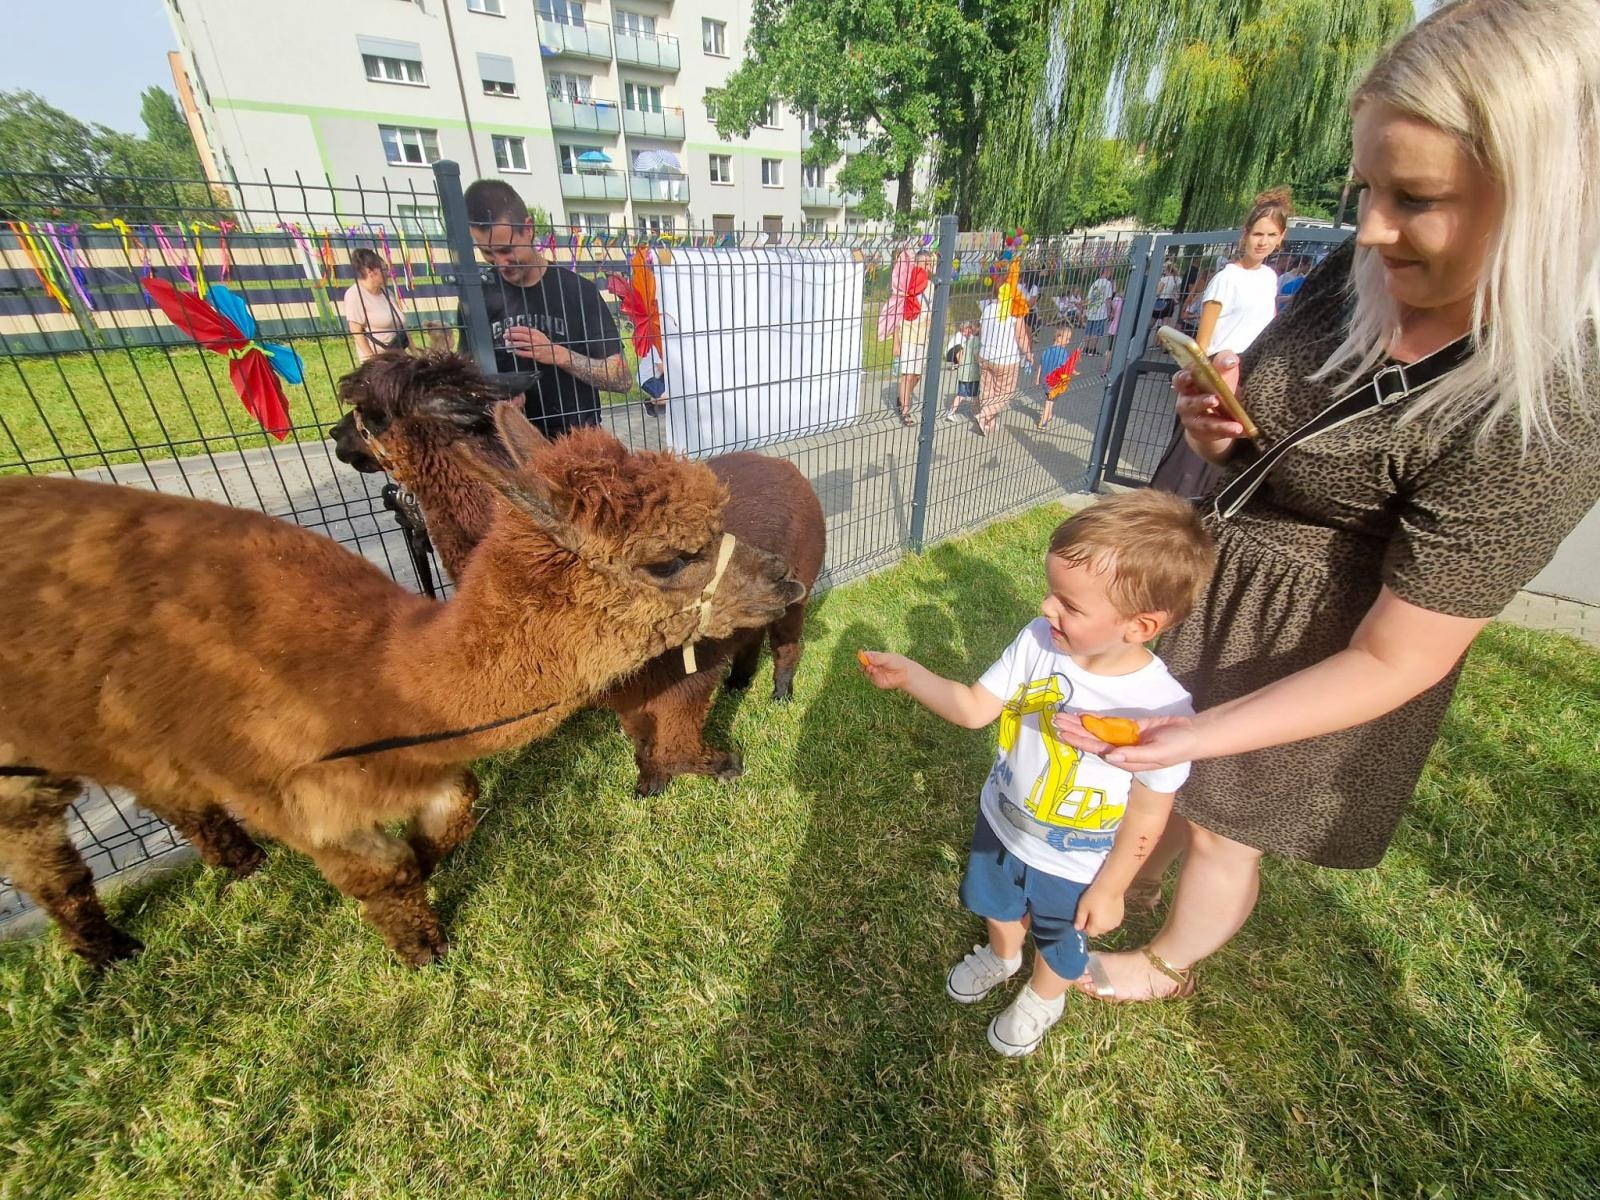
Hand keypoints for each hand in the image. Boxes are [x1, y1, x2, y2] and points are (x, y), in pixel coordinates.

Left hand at [503, 325, 560, 364]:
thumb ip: (531, 333)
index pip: (523, 329)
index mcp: (536, 333)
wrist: (556, 353)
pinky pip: (525, 353)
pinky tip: (514, 351)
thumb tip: (519, 331)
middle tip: (505, 335)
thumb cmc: (547, 345)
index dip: (514, 329)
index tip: (508, 329)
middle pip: (521, 336)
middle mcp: (535, 339)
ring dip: (513, 343)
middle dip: (511, 335)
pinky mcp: (535, 355)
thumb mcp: (540, 335)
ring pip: (522, 344)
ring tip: (508, 343)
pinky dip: (518, 352)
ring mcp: (535, 347)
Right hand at [857, 649, 909, 689]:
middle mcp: (873, 665)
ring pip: (865, 672)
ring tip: (873, 668)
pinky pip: (871, 678)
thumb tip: (867, 656)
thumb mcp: (888, 658)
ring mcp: (874, 673)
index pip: (864, 656)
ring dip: (867, 670)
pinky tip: (877, 673)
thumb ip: (878, 658)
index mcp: (875, 657)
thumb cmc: (898, 663)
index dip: (861, 656)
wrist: (905, 674)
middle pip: (862, 664)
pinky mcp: (876, 681)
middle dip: (862, 664)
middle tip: (865, 664)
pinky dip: (873, 675)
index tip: (861, 657)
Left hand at [1052, 712, 1201, 772]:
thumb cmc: (1178, 748)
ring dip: (1081, 724)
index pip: (1097, 749)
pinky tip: (1083, 715)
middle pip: (1093, 740)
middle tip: (1055, 721)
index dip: (1080, 742)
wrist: (1193, 734)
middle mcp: (1122, 750)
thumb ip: (1134, 755)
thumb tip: (1110, 756)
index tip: (1063, 734)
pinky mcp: (1131, 727)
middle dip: (1074, 731)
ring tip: (1063, 717)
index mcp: (1126, 759)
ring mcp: (1125, 737)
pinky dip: (1096, 719)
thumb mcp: (1157, 753)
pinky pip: (1109, 723)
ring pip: (1098, 731)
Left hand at [1074, 881, 1123, 936]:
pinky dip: (1108, 918)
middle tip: (1091, 912)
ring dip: (1102, 922)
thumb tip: (1077, 928)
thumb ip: (1079, 919)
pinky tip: (1106, 908)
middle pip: (1098, 931)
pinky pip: (1112, 921)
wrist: (1111, 886)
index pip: (1090, 933)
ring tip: (1099, 910)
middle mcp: (1108, 928)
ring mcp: (1116, 923)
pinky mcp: (1121, 917)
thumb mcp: (1082, 907)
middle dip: (1093, 925)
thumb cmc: (1094, 896)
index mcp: (1098, 927)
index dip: (1085, 927)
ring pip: (1106, 926)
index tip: (1083, 917)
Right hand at [1173, 350, 1244, 443]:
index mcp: (1188, 385)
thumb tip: (1230, 360)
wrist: (1215, 414)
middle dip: (1201, 402)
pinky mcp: (1203, 434)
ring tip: (1236, 426)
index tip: (1190, 376)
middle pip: (1189, 403)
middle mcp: (1186, 403)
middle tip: (1215, 400)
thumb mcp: (1220, 373)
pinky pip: (1217, 434)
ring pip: (1204, 423)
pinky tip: (1243, 430)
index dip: (1183, 378)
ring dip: (1219, 424)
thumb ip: (1223, 363)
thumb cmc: (1215, 388)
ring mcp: (1193, 420)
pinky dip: (1231, 431)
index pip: (1180, 380)